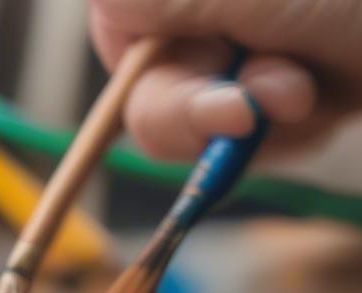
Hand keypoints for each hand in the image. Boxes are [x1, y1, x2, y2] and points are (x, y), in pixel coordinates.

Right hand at [91, 0, 361, 158]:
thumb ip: (161, 1)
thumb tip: (104, 4)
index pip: (121, 35)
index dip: (161, 87)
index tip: (224, 104)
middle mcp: (213, 4)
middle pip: (156, 90)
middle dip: (219, 110)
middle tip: (290, 97)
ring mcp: (253, 36)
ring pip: (206, 122)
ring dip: (267, 123)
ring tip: (326, 88)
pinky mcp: (289, 69)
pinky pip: (253, 132)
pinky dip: (294, 131)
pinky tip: (335, 99)